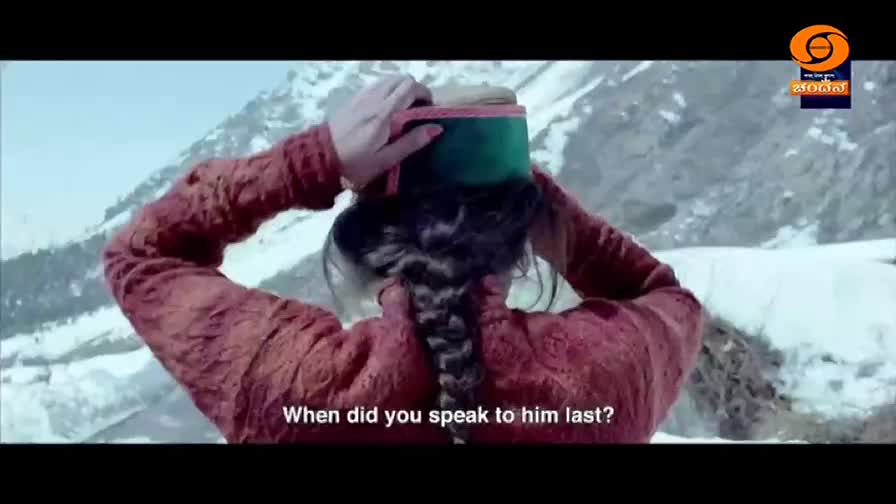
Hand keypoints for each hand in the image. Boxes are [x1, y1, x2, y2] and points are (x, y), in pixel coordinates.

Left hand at [329, 75, 443, 189]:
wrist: (321, 158)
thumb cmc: (356, 164)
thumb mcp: (386, 159)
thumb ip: (412, 142)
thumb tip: (436, 128)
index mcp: (384, 114)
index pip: (410, 88)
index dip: (425, 94)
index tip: (428, 110)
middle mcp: (374, 99)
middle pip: (401, 79)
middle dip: (415, 90)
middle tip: (417, 110)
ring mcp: (362, 96)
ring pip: (388, 79)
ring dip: (400, 89)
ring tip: (402, 109)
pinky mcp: (353, 99)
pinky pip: (375, 85)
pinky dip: (386, 90)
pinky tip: (384, 108)